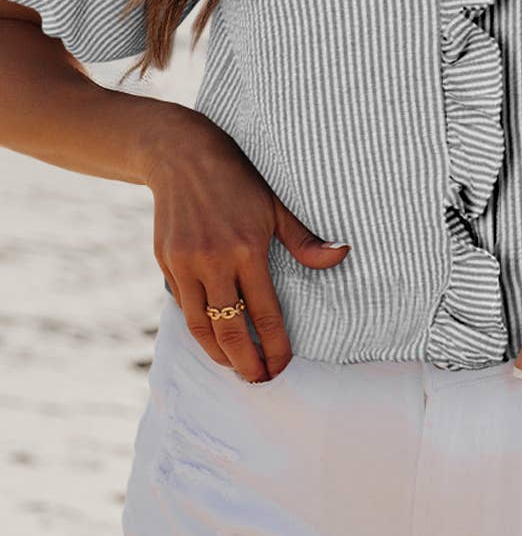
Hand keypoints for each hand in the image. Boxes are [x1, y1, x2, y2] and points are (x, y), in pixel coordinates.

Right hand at [143, 113, 350, 382]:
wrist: (181, 155)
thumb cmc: (239, 180)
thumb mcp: (277, 204)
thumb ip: (306, 239)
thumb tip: (343, 254)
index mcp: (247, 249)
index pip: (265, 314)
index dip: (274, 347)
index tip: (281, 366)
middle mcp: (214, 261)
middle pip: (230, 331)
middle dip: (246, 363)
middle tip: (258, 380)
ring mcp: (185, 264)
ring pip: (201, 326)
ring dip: (218, 354)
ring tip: (235, 367)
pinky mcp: (165, 262)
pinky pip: (184, 306)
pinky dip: (199, 327)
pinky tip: (213, 337)